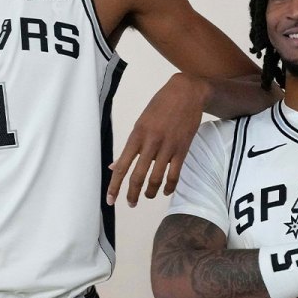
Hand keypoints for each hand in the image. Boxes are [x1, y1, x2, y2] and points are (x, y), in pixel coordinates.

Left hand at [107, 73, 207, 206]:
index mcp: (136, 135)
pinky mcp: (182, 149)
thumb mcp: (140, 122)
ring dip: (150, 192)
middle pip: (138, 176)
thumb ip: (130, 145)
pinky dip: (169, 186)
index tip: (110, 199)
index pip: (122, 165)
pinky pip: (175, 174)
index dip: (114, 185)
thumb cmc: (160, 106)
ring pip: (156, 178)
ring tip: (148, 197)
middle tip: (131, 204)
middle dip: (132, 194)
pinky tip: (165, 191)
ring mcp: (167, 146)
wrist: (186, 92)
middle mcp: (150, 142)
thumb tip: (114, 165)